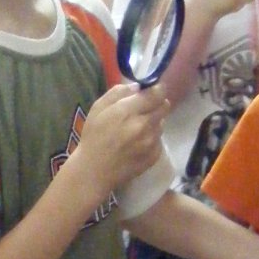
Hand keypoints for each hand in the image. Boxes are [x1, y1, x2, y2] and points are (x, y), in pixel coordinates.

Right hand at [74, 82, 167, 197]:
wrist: (94, 171)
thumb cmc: (93, 137)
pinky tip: (138, 142)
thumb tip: (137, 87)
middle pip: (164, 106)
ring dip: (154, 121)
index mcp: (128, 111)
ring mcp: (151, 142)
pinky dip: (152, 138)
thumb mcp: (98, 108)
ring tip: (137, 128)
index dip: (157, 89)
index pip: (156, 93)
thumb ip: (118, 93)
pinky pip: (159, 140)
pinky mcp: (154, 156)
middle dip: (157, 104)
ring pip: (162, 123)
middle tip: (145, 108)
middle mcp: (143, 125)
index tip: (152, 90)